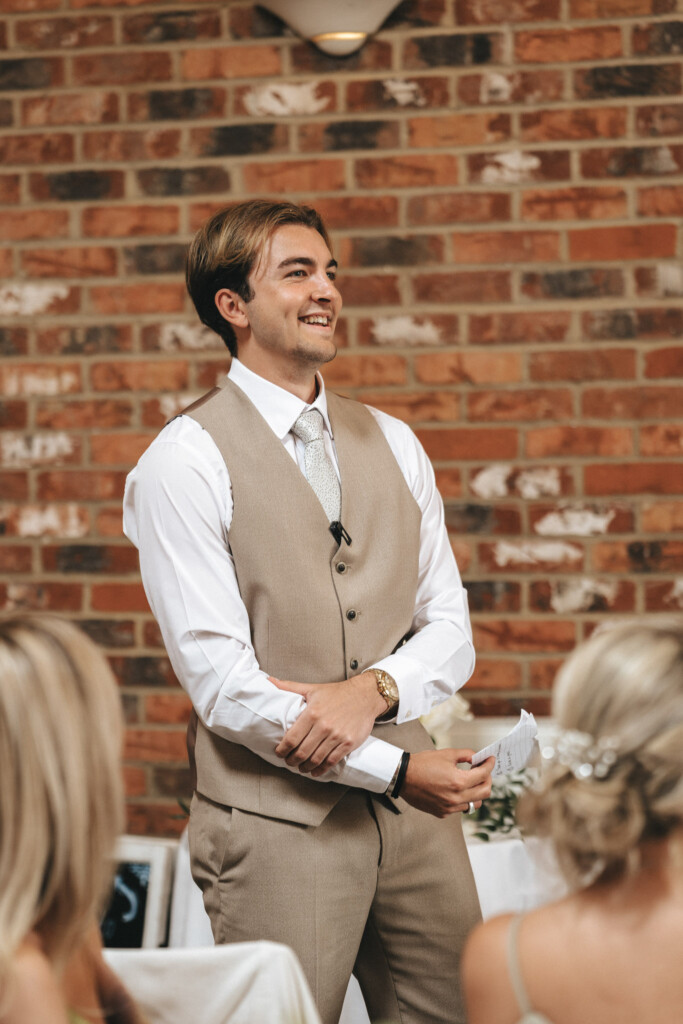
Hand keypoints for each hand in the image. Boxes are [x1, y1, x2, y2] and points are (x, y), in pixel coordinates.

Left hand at [271, 672, 386, 775]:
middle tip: (289, 761)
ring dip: (305, 767)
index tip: (279, 753)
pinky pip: (331, 761)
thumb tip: (269, 681)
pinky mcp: (348, 743)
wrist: (365, 695)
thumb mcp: (312, 688)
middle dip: (292, 761)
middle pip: (302, 752)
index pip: (292, 738)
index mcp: (312, 713)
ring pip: (315, 759)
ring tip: (301, 767)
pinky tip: (316, 771)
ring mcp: (337, 736)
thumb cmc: (338, 693)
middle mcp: (324, 726)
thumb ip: (289, 687)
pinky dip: (321, 769)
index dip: (282, 750)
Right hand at [401, 749, 494, 817]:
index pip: (483, 775)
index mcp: (458, 781)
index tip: (491, 760)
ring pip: (474, 803)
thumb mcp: (446, 754)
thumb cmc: (422, 764)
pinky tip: (455, 789)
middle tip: (484, 771)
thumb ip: (466, 755)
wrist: (403, 777)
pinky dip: (462, 799)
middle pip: (485, 792)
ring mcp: (449, 807)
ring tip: (470, 782)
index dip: (490, 765)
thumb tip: (477, 757)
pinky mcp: (442, 812)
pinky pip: (460, 808)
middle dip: (488, 780)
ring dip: (476, 792)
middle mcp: (456, 797)